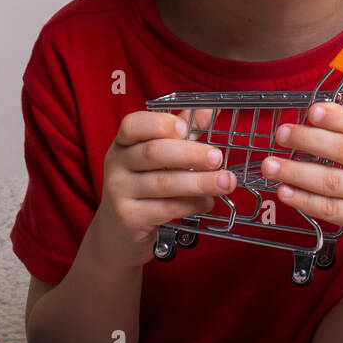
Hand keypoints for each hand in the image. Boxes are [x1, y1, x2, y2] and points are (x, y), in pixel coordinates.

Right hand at [94, 107, 237, 267]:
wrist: (119, 231)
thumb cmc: (144, 186)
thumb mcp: (159, 155)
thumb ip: (182, 132)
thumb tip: (212, 110)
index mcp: (123, 143)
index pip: (133, 124)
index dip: (159, 123)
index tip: (185, 128)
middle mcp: (116, 164)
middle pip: (153, 153)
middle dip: (190, 154)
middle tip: (218, 158)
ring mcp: (119, 192)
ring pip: (163, 183)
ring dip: (199, 182)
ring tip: (225, 182)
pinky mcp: (129, 218)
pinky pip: (165, 208)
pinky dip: (191, 205)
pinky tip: (207, 202)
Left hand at [264, 101, 342, 283]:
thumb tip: (312, 122)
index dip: (338, 116)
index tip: (312, 110)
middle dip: (308, 139)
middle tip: (281, 133)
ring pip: (331, 181)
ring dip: (295, 172)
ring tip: (269, 166)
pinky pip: (330, 209)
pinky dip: (304, 200)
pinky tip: (285, 193)